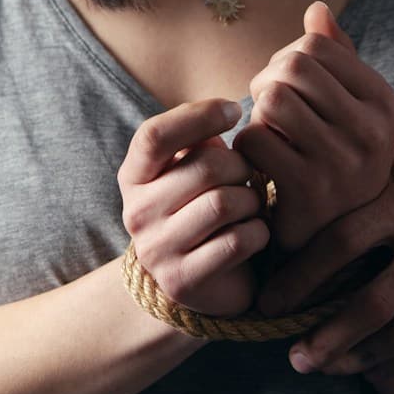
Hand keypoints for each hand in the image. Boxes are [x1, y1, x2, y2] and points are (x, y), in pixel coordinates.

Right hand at [118, 98, 270, 315]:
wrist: (203, 283)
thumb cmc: (204, 210)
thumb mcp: (195, 170)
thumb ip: (201, 141)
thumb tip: (225, 111)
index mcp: (134, 177)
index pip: (154, 136)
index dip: (198, 115)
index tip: (235, 111)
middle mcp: (137, 213)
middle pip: (204, 167)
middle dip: (242, 167)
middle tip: (251, 177)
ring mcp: (157, 250)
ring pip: (223, 203)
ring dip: (252, 201)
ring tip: (252, 206)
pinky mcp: (184, 280)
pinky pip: (238, 240)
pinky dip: (259, 232)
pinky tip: (256, 233)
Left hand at [235, 2, 393, 250]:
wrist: (336, 243)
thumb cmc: (337, 163)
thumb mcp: (351, 112)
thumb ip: (337, 59)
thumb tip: (317, 9)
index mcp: (384, 103)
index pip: (316, 46)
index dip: (286, 58)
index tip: (285, 85)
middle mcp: (372, 131)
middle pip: (292, 68)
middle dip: (266, 82)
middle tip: (266, 109)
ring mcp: (343, 162)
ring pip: (272, 100)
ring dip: (256, 115)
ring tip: (267, 135)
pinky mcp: (309, 191)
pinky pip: (255, 139)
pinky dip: (246, 147)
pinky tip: (260, 163)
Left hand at [255, 123, 393, 375]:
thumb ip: (373, 168)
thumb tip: (314, 172)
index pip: (339, 245)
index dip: (299, 279)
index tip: (270, 302)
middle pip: (367, 305)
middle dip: (324, 338)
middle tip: (293, 358)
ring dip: (359, 357)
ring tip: (328, 367)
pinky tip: (375, 366)